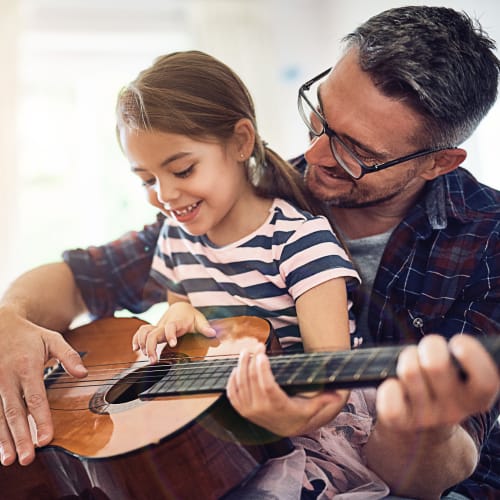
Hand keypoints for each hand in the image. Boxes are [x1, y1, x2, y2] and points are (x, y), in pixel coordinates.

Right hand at [0, 307, 86, 465]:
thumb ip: (69, 356)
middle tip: (28, 458)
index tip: (47, 439)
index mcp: (27, 366)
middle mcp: (7, 378)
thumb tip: (84, 374)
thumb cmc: (30, 335)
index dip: (42, 420)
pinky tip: (0, 447)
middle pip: (14, 412)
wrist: (1, 325)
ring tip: (10, 460)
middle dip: (21, 437)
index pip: (36, 398)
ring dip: (4, 440)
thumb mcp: (52, 339)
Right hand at [131, 302, 215, 362]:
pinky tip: (135, 349)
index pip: (171, 326)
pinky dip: (136, 339)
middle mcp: (164, 325)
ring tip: (147, 357)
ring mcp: (158, 327)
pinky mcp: (153, 329)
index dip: (170, 334)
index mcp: (177, 322)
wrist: (180, 306)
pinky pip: (141, 332)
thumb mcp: (200, 320)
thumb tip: (213, 334)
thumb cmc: (191, 316)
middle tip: (154, 361)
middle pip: (153, 333)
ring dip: (142, 344)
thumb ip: (205, 327)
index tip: (173, 344)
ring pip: (144, 332)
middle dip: (151, 346)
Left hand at [226, 344, 348, 435]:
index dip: (262, 369)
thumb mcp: (313, 406)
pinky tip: (237, 366)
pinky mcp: (241, 409)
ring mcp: (249, 410)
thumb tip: (339, 393)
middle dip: (252, 360)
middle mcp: (261, 410)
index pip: (267, 386)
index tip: (262, 353)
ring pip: (240, 384)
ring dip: (241, 365)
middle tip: (258, 346)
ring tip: (247, 351)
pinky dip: (232, 378)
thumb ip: (324, 399)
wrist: (286, 428)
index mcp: (278, 407)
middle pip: (251, 380)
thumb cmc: (300, 412)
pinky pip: (232, 392)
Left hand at [376, 334, 498, 433]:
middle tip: (428, 348)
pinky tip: (393, 384)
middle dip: (429, 345)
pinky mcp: (401, 422)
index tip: (458, 343)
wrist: (422, 433)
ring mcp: (427, 418)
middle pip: (436, 364)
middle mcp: (454, 411)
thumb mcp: (458, 375)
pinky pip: (390, 399)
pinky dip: (388, 387)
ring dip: (407, 358)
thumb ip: (457, 359)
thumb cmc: (440, 385)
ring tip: (410, 362)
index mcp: (476, 398)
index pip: (486, 381)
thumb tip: (438, 342)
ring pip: (410, 371)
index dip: (473, 356)